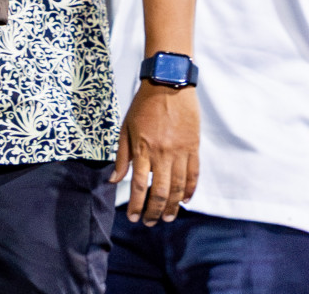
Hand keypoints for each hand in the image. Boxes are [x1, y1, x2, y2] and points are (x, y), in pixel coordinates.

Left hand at [113, 83, 199, 224]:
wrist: (168, 85)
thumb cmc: (143, 106)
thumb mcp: (125, 129)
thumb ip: (121, 157)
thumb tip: (114, 181)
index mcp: (143, 148)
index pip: (138, 185)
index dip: (136, 204)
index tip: (133, 217)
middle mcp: (162, 153)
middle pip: (160, 191)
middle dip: (155, 211)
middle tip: (150, 223)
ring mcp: (180, 152)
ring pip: (178, 187)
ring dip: (173, 206)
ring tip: (167, 218)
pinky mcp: (194, 148)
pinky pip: (194, 175)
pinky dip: (190, 190)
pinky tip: (185, 200)